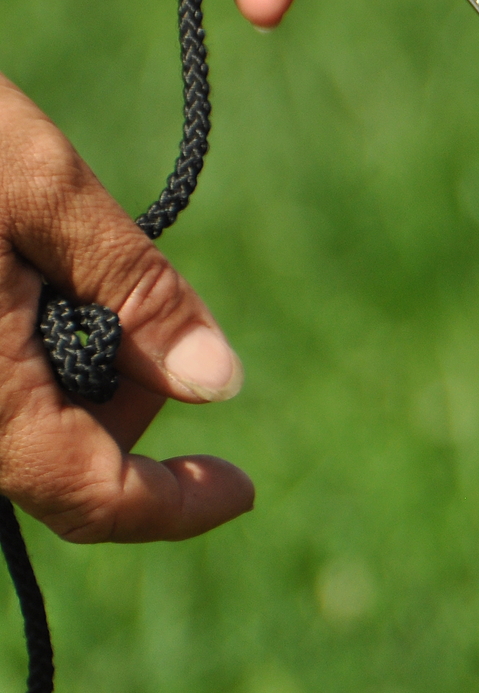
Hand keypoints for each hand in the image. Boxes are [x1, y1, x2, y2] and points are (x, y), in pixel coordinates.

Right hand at [0, 76, 252, 540]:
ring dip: (61, 369)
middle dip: (121, 399)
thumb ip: (134, 291)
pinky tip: (10, 277)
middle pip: (58, 459)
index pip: (96, 501)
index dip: (179, 506)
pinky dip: (14, 356)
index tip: (242, 488)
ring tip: (37, 258)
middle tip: (130, 296)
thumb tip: (220, 381)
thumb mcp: (34, 186)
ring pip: (13, 428)